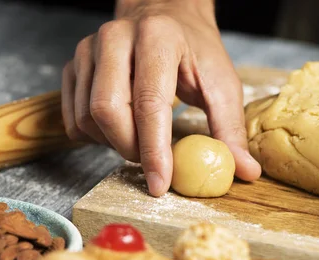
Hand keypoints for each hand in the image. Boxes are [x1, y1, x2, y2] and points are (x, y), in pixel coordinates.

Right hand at [61, 0, 261, 196]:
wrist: (166, 16)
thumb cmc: (195, 51)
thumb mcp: (221, 83)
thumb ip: (230, 128)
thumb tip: (245, 171)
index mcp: (157, 38)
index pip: (148, 103)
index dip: (153, 151)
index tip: (159, 184)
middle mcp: (116, 37)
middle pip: (107, 110)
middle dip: (130, 148)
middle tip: (153, 160)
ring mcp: (89, 49)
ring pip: (87, 116)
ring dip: (112, 143)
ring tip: (140, 140)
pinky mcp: (75, 64)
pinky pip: (73, 116)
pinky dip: (94, 137)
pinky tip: (119, 131)